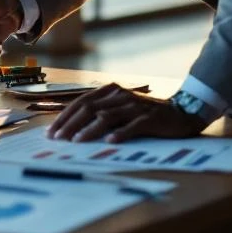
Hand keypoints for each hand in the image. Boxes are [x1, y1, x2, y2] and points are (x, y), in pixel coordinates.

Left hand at [47, 84, 205, 142]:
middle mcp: (120, 95)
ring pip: (107, 116)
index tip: (51, 132)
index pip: (81, 103)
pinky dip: (121, 133)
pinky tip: (110, 141)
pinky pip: (133, 125)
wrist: (180, 113)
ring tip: (76, 141)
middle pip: (89, 108)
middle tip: (58, 139)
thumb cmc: (144, 115)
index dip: (64, 117)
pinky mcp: (149, 118)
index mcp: (110, 91)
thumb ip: (100, 114)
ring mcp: (134, 106)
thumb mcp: (120, 109)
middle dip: (70, 124)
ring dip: (89, 130)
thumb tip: (72, 130)